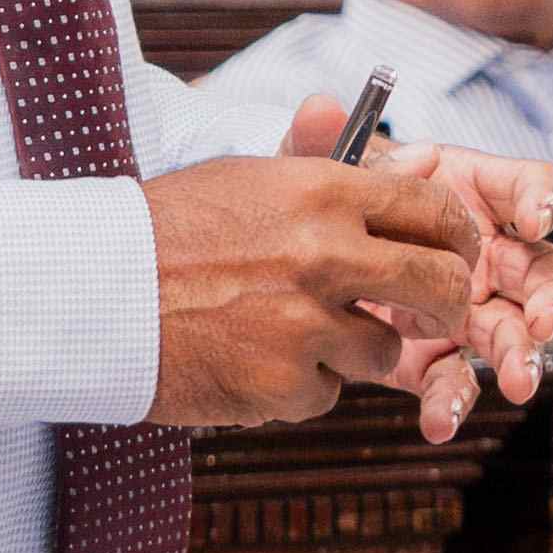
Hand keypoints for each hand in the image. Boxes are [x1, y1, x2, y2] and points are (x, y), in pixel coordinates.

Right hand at [146, 157, 485, 426]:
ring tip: (290, 331)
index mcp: (322, 191)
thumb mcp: (252, 180)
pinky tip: (252, 360)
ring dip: (353, 348)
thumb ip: (341, 174)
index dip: (457, 235)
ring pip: (382, 349)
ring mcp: (305, 323)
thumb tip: (428, 159)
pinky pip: (327, 393)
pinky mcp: (282, 385)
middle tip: (434, 313)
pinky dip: (300, 386)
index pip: (432, 206)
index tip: (458, 253)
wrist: (94, 290)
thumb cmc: (171, 229)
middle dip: (446, 304)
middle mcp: (324, 253)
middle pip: (437, 285)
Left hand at [277, 104, 552, 436]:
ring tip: (516, 378)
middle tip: (543, 318)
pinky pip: (455, 380)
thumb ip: (320, 143)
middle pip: (541, 269)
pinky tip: (437, 419)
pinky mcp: (433, 357)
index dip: (541, 198)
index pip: (528, 188)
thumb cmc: (323, 206)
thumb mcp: (317, 172)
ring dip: (522, 355)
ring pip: (513, 332)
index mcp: (470, 194)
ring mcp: (464, 310)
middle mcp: (481, 254)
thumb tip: (320, 109)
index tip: (534, 218)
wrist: (288, 270)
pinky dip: (452, 401)